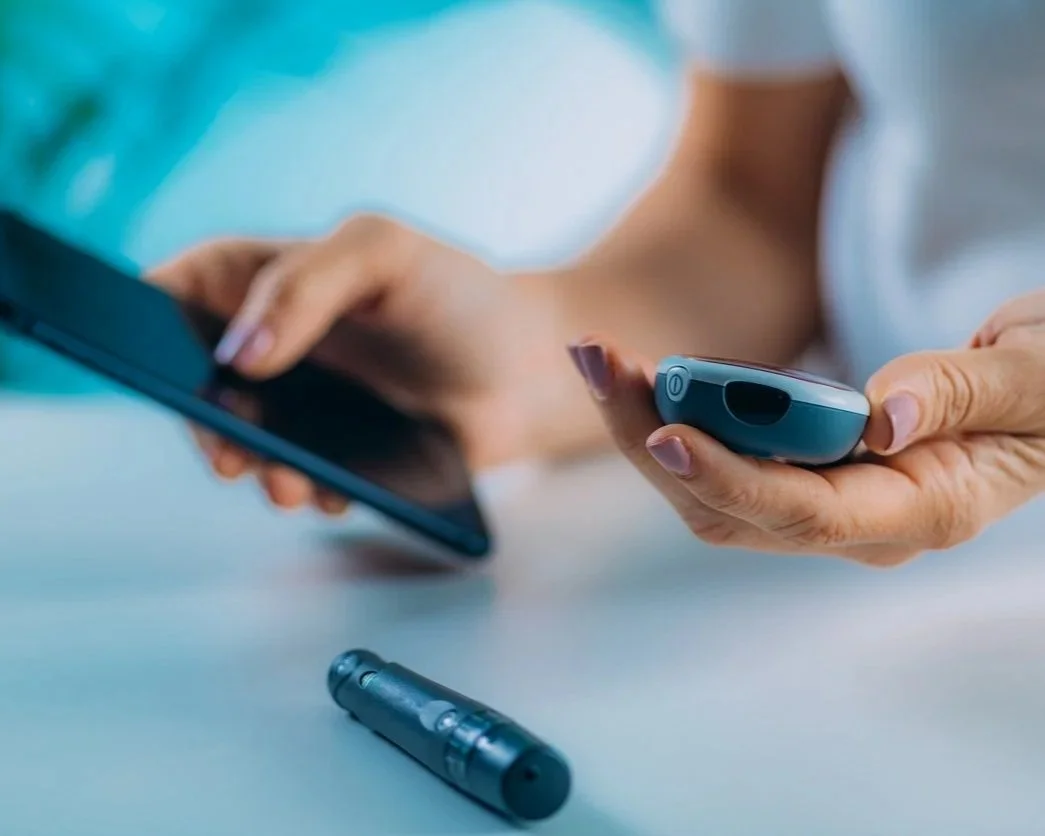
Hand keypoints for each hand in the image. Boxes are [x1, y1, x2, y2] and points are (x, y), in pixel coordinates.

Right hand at [150, 215, 565, 512]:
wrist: (532, 370)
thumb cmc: (457, 296)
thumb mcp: (382, 253)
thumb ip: (307, 285)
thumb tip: (238, 355)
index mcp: (264, 279)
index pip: (174, 291)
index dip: (139, 321)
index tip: (139, 355)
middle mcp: (270, 347)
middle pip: (196, 383)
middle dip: (203, 420)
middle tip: (227, 448)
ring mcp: (300, 406)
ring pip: (244, 442)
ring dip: (255, 468)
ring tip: (288, 483)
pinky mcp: (335, 456)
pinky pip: (299, 478)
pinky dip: (308, 489)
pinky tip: (336, 491)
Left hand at [570, 291, 1044, 565]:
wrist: (1043, 398)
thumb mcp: (1036, 375)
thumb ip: (967, 392)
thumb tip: (886, 419)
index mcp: (923, 507)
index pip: (805, 512)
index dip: (729, 475)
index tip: (666, 430)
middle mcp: (857, 521)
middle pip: (728, 507)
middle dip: (653, 440)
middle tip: (598, 361)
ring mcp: (823, 500)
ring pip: (708, 488)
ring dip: (646, 426)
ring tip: (597, 358)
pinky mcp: (800, 470)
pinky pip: (720, 458)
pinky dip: (673, 416)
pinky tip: (636, 375)